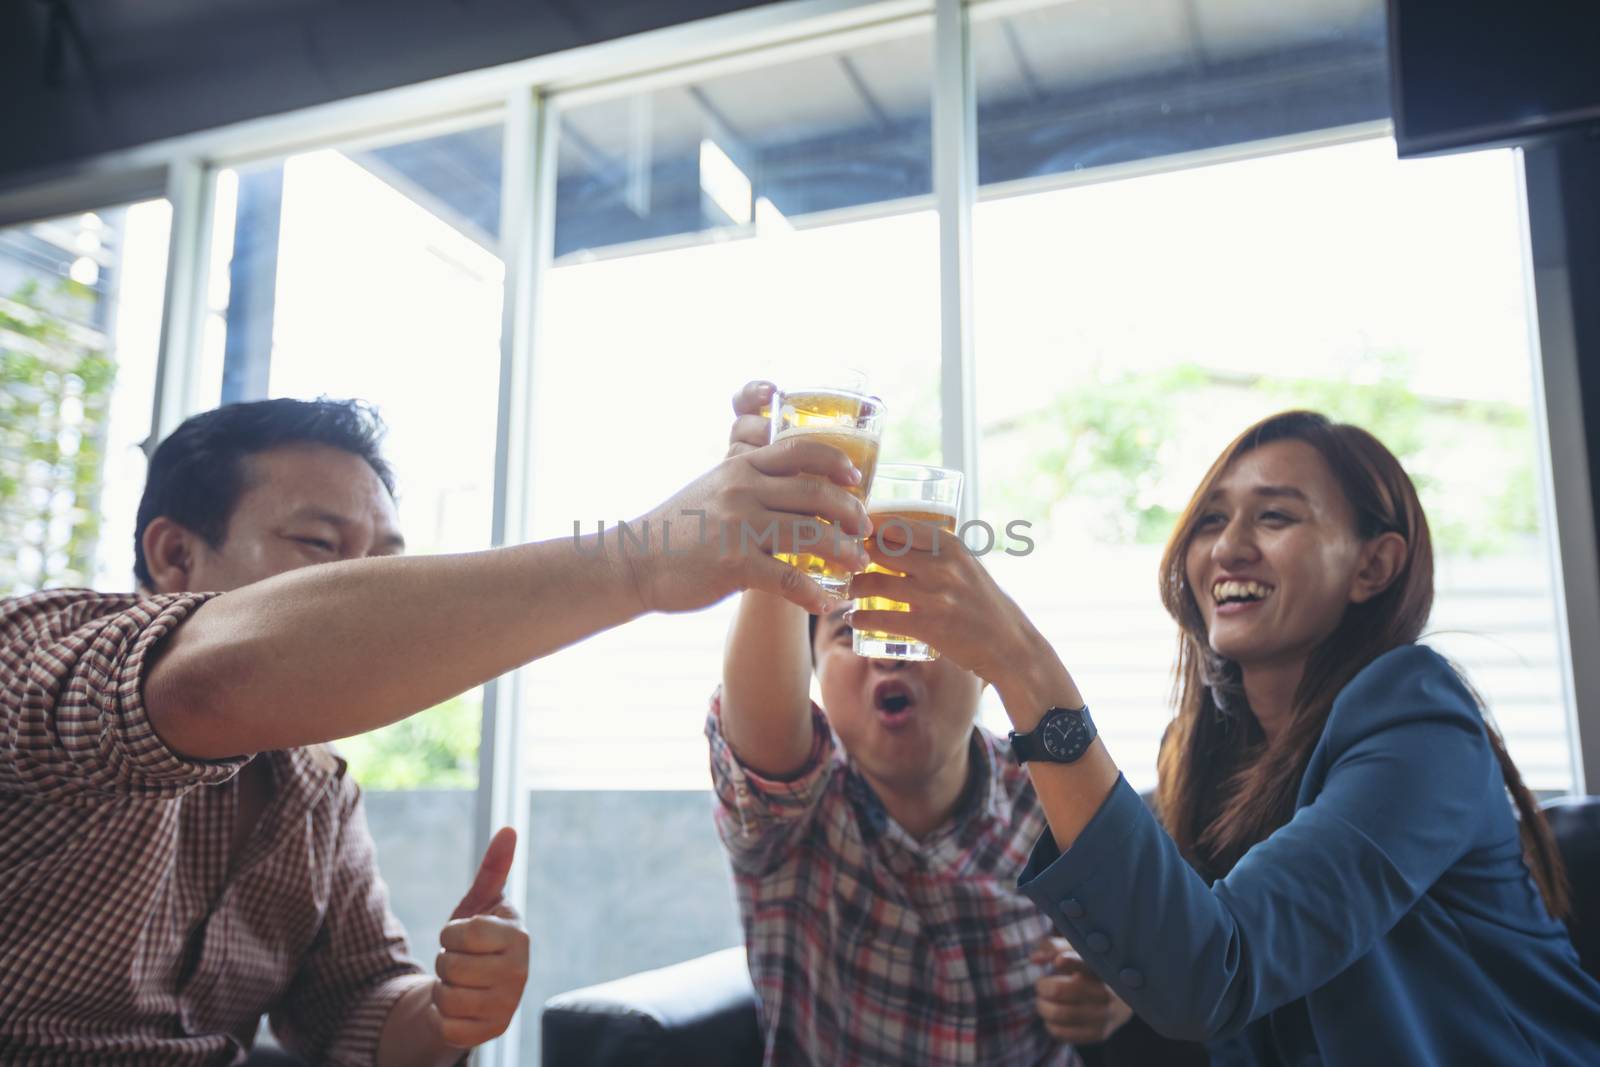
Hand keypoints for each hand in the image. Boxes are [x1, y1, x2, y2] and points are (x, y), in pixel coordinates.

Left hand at [431, 828, 528, 1048]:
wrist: (470, 990)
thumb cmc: (474, 941)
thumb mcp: (478, 905)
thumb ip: (493, 869)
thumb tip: (508, 828)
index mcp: (518, 937)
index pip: (465, 933)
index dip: (450, 934)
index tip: (458, 936)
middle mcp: (520, 972)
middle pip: (450, 966)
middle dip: (443, 963)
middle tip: (458, 963)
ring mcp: (508, 1005)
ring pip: (446, 996)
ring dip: (442, 990)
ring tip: (458, 985)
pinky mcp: (492, 1033)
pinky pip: (447, 1025)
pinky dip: (443, 1017)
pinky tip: (459, 1009)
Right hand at [622, 384, 871, 615]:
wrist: (636, 561)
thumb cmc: (680, 529)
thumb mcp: (714, 489)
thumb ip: (750, 484)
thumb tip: (798, 492)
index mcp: (740, 467)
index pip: (800, 450)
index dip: (836, 462)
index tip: (856, 479)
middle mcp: (742, 490)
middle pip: (815, 492)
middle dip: (850, 511)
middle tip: (866, 528)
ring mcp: (739, 526)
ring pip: (810, 534)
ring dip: (843, 551)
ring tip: (857, 564)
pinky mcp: (733, 564)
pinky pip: (788, 579)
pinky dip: (812, 594)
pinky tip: (824, 603)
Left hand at [844, 518, 1033, 684]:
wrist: (1009, 644)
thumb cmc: (984, 603)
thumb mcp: (967, 566)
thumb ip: (936, 553)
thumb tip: (892, 540)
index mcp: (951, 545)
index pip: (897, 526)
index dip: (868, 528)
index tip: (851, 533)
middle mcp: (942, 565)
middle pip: (881, 550)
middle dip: (856, 556)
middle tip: (844, 562)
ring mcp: (935, 596)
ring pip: (875, 583)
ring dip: (854, 587)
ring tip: (849, 590)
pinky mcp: (929, 626)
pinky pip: (882, 618)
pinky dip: (861, 619)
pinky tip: (854, 620)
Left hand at [1033, 936, 1133, 1045]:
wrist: (1121, 998)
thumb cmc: (1090, 968)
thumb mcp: (1076, 951)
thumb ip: (1054, 948)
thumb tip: (1035, 958)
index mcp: (1102, 967)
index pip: (1086, 964)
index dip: (1071, 962)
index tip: (1058, 961)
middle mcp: (1108, 991)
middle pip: (1063, 991)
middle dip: (1043, 987)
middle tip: (1040, 984)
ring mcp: (1106, 1015)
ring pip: (1061, 1014)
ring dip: (1043, 1007)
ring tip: (1042, 1001)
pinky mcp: (1101, 1033)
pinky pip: (1065, 1033)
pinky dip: (1050, 1025)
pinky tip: (1051, 1017)